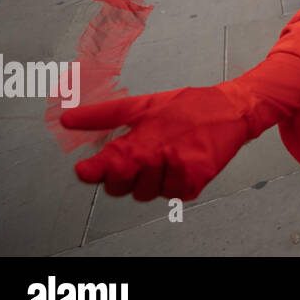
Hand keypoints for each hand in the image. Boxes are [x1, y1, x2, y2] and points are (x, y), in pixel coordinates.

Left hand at [61, 87, 250, 200]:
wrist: (232, 109)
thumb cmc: (189, 106)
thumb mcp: (144, 105)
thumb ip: (105, 116)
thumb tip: (67, 119)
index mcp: (144, 138)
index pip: (108, 164)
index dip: (94, 171)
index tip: (84, 169)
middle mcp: (160, 157)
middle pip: (122, 188)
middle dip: (123, 177)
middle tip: (137, 157)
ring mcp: (179, 171)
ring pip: (146, 194)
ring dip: (150, 179)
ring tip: (164, 155)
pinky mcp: (196, 181)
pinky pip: (172, 195)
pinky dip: (172, 182)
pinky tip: (179, 162)